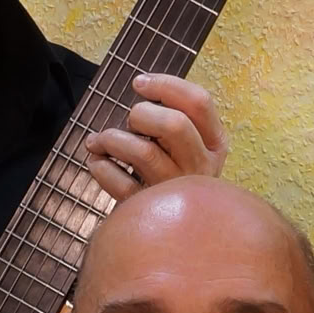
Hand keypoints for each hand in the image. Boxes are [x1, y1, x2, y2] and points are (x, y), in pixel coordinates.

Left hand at [83, 74, 228, 199]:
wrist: (178, 230)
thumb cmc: (176, 172)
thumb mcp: (190, 144)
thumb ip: (175, 116)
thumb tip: (142, 86)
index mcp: (215, 144)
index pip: (199, 102)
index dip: (165, 85)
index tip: (139, 83)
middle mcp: (202, 167)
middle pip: (175, 125)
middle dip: (142, 114)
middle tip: (130, 120)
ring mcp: (177, 191)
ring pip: (143, 152)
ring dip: (112, 138)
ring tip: (98, 140)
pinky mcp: (151, 210)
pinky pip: (121, 183)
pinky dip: (102, 168)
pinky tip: (98, 162)